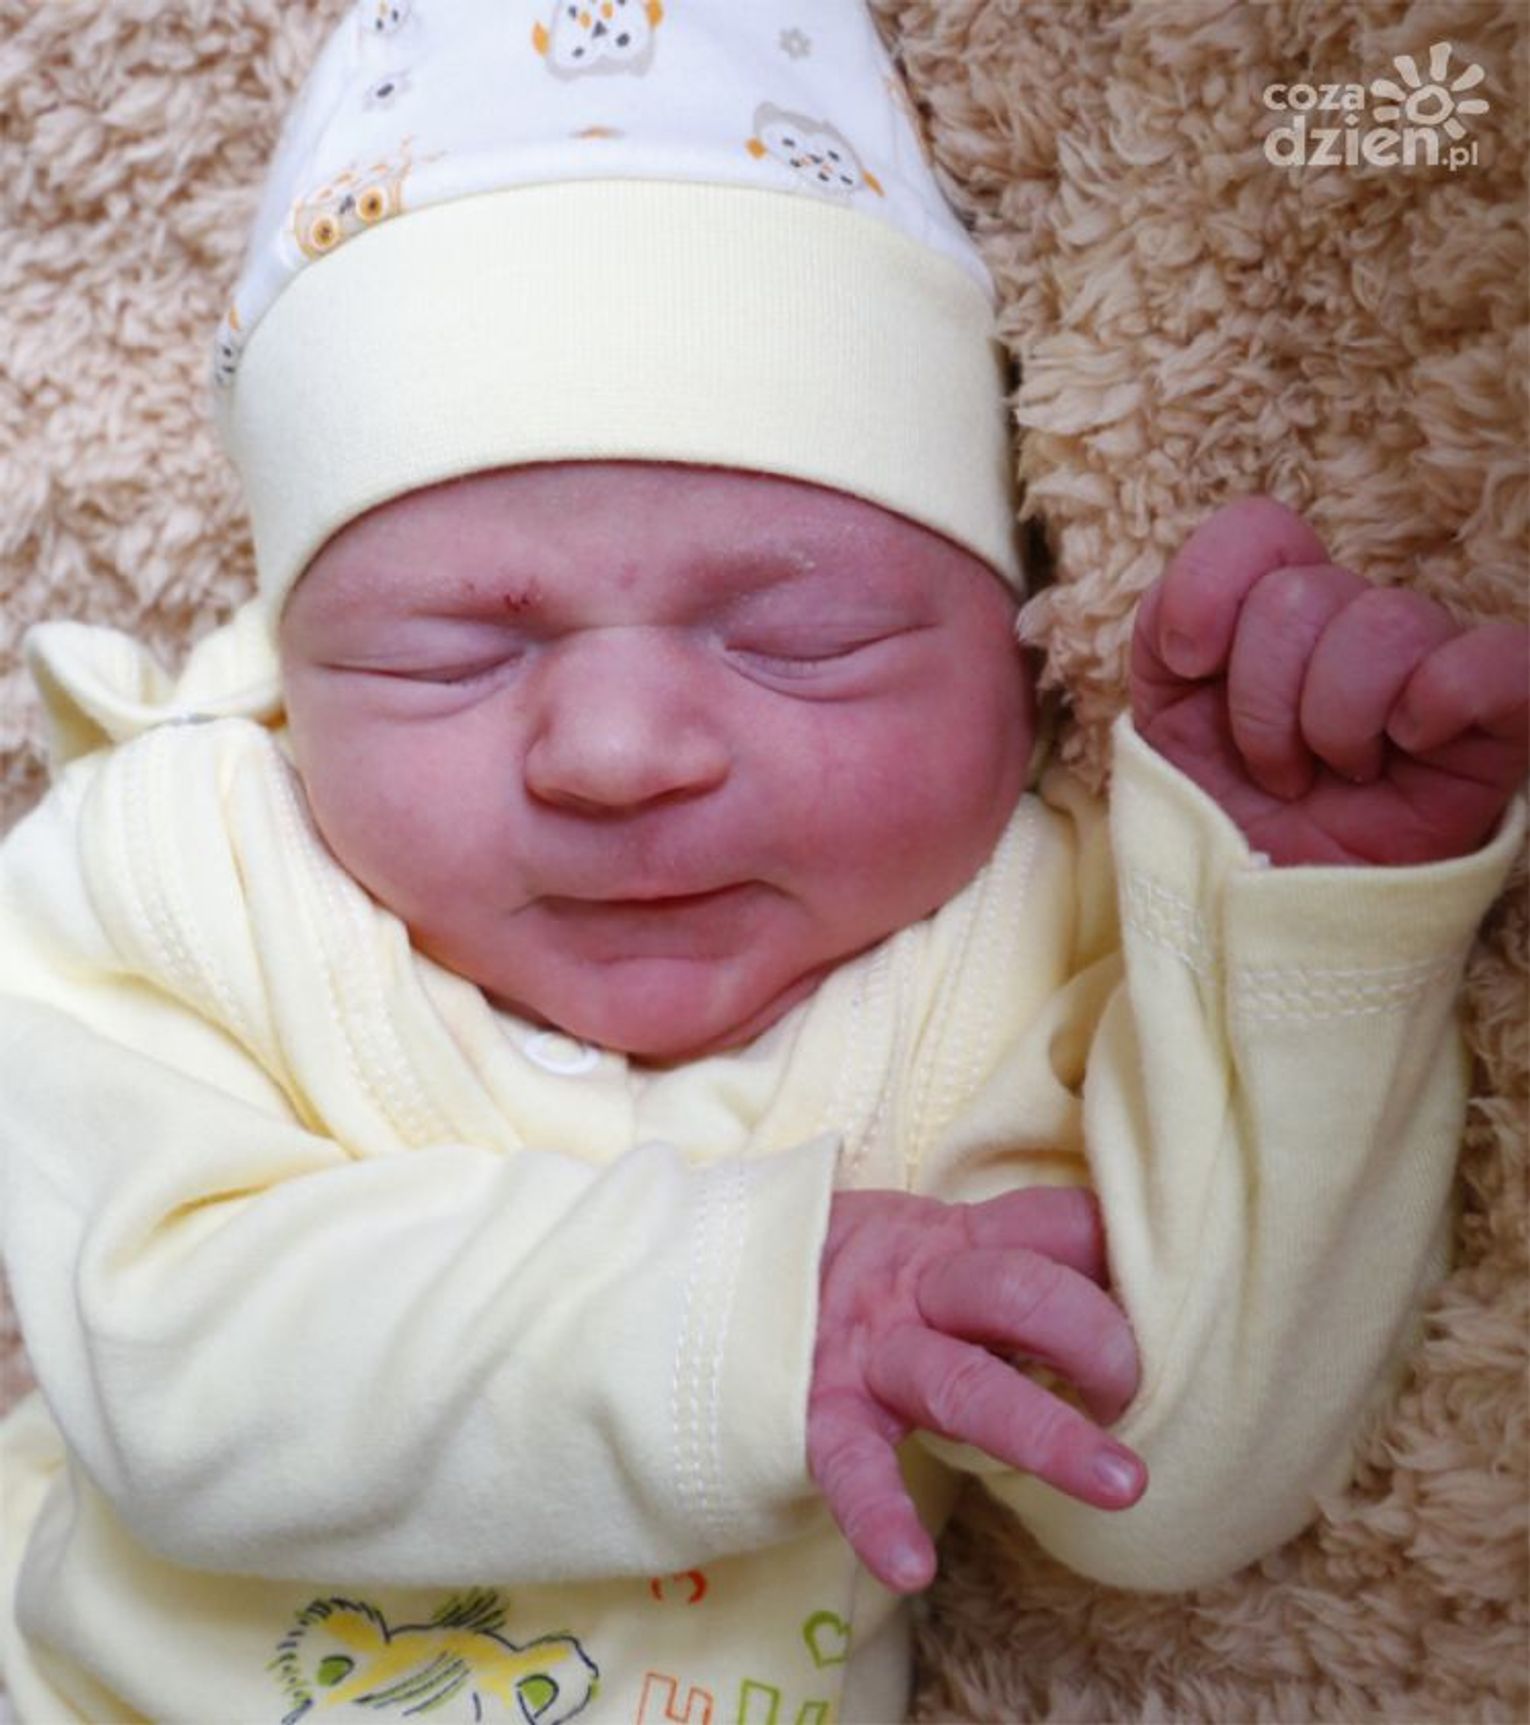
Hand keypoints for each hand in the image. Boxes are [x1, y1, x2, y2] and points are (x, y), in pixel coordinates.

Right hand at [807, 1186, 1144, 1593]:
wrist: (718, 1278)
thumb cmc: (852, 1275)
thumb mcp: (928, 1243)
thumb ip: (1006, 1259)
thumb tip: (1126, 1281)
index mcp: (954, 1242)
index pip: (1051, 1226)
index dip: (1113, 1255)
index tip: (1160, 1300)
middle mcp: (917, 1289)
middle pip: (1019, 1292)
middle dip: (1096, 1338)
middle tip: (1137, 1391)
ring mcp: (867, 1352)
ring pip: (962, 1382)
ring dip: (1044, 1430)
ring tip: (1121, 1484)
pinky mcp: (814, 1412)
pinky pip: (850, 1466)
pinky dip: (879, 1516)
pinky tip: (911, 1567)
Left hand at [1132, 497, 1528, 864]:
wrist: (1266, 919)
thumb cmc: (1223, 819)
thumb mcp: (1163, 719)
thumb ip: (1167, 630)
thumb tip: (1201, 618)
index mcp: (1276, 617)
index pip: (1261, 529)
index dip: (1210, 585)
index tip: (1189, 665)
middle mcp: (1356, 628)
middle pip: (1303, 593)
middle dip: (1262, 698)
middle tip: (1273, 768)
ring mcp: (1430, 670)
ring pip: (1386, 622)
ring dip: (1331, 720)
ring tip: (1331, 775)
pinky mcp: (1499, 724)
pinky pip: (1502, 660)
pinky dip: (1444, 696)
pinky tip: (1406, 746)